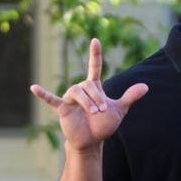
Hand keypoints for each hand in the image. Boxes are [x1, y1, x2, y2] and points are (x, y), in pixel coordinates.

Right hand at [29, 38, 147, 150]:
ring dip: (87, 102)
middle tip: (101, 111)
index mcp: (94, 87)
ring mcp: (70, 99)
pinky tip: (33, 88)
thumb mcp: (119, 110)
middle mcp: (81, 90)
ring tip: (94, 113)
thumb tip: (146, 86)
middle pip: (88, 85)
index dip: (95, 54)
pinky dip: (43, 94)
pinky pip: (51, 99)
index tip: (95, 40)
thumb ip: (130, 97)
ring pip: (77, 92)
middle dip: (97, 97)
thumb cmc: (103, 125)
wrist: (92, 141)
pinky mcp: (62, 108)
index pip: (94, 67)